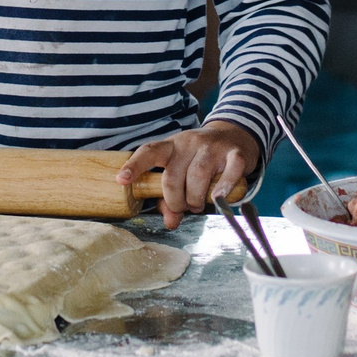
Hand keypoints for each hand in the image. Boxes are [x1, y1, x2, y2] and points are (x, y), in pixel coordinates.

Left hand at [119, 121, 260, 230]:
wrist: (235, 135)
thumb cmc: (200, 159)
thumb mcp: (182, 170)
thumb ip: (171, 196)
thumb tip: (170, 221)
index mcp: (171, 146)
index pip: (148, 152)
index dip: (134, 166)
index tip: (121, 180)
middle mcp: (189, 143)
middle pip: (172, 176)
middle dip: (175, 201)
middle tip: (183, 208)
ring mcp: (212, 146)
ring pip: (198, 176)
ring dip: (196, 199)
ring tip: (197, 205)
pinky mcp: (235, 153)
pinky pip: (229, 173)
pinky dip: (223, 188)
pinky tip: (219, 197)